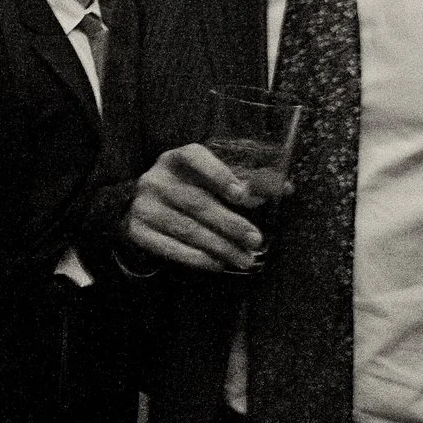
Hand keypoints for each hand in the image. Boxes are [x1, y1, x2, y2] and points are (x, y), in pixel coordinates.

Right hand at [125, 144, 287, 274]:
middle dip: (230, 223)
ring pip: (187, 229)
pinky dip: (197, 258)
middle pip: (196, 202)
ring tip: (244, 259)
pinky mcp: (137, 232)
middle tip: (255, 239)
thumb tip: (285, 188)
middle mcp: (155, 179)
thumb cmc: (187, 189)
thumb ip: (245, 181)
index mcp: (175, 159)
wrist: (139, 208)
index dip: (219, 174)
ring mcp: (143, 207)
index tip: (242, 195)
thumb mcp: (208, 178)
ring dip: (220, 247)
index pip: (195, 158)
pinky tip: (218, 264)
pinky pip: (171, 248)